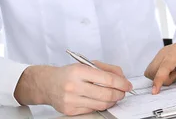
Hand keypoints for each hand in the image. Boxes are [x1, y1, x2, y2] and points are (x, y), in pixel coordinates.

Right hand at [15, 61, 132, 115]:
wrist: (47, 84)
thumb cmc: (69, 73)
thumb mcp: (87, 64)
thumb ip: (107, 69)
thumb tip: (122, 79)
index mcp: (79, 71)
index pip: (107, 79)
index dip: (121, 83)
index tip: (128, 85)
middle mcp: (74, 86)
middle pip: (106, 94)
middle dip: (119, 94)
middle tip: (123, 92)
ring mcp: (71, 100)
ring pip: (101, 104)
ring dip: (112, 101)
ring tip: (114, 96)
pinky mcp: (70, 110)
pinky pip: (92, 110)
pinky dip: (101, 105)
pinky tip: (102, 100)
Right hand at [145, 36, 175, 93]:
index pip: (164, 66)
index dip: (159, 79)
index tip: (155, 90)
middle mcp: (165, 51)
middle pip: (153, 70)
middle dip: (162, 79)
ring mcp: (161, 54)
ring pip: (151, 70)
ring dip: (160, 77)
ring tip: (175, 73)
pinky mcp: (160, 58)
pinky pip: (154, 70)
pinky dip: (160, 75)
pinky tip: (171, 71)